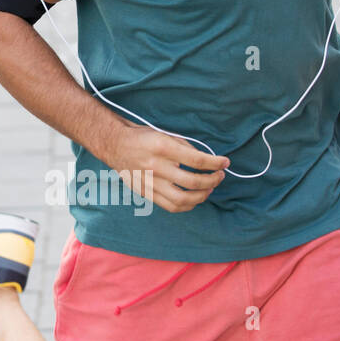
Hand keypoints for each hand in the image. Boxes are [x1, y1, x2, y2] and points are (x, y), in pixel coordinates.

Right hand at [98, 121, 229, 213]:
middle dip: (212, 180)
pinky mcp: (146, 192)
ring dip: (202, 196)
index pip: (196, 160)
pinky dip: (187, 205)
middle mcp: (156, 166)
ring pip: (183, 199)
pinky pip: (171, 206)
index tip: (225, 163)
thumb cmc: (142, 137)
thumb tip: (206, 160)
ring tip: (209, 189)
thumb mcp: (165, 134)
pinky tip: (194, 198)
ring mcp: (150, 182)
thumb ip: (185, 147)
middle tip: (219, 176)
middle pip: (193, 181)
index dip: (215, 163)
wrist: (114, 144)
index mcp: (162, 147)